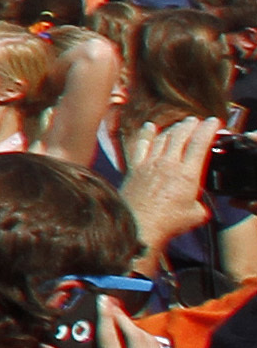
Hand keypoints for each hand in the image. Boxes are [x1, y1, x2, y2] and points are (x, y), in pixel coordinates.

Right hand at [47, 296, 172, 347]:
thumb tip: (46, 347)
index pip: (112, 340)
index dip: (105, 318)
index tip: (101, 303)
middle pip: (137, 336)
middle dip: (123, 318)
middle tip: (111, 307)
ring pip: (152, 344)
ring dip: (137, 329)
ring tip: (122, 320)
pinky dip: (148, 342)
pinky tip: (136, 339)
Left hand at [121, 115, 214, 263]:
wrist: (137, 226)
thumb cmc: (167, 223)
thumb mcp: (196, 214)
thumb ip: (199, 203)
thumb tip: (197, 201)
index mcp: (186, 174)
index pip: (199, 144)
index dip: (208, 130)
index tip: (213, 122)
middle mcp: (167, 164)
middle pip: (180, 136)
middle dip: (191, 125)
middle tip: (198, 121)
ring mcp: (149, 164)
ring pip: (162, 138)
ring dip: (173, 128)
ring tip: (181, 124)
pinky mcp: (135, 168)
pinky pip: (140, 145)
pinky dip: (146, 134)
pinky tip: (149, 127)